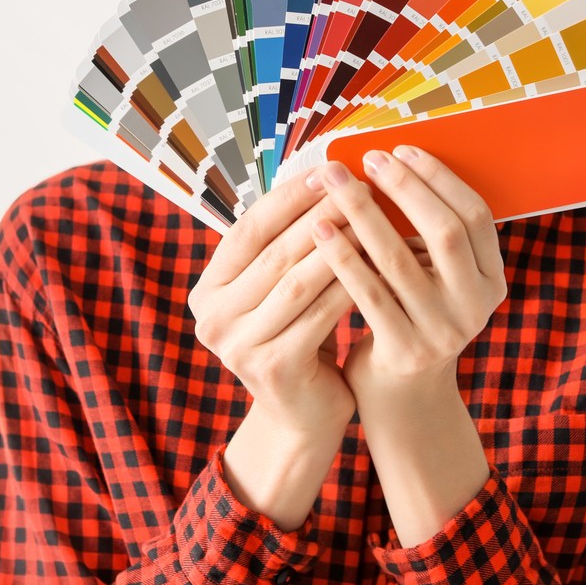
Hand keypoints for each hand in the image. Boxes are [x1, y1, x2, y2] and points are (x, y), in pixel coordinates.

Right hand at [187, 166, 357, 436]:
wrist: (303, 416)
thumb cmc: (298, 337)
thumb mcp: (279, 290)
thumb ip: (285, 245)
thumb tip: (321, 175)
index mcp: (207, 290)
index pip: (248, 229)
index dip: (287, 197)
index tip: (325, 169)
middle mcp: (212, 317)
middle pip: (274, 252)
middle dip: (319, 215)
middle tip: (357, 186)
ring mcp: (238, 346)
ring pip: (298, 281)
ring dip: (339, 246)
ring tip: (372, 219)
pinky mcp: (273, 368)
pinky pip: (320, 314)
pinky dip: (350, 285)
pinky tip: (378, 265)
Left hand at [309, 146, 508, 400]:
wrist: (401, 397)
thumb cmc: (410, 316)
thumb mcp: (435, 278)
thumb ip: (426, 234)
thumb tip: (389, 162)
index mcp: (492, 279)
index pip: (476, 214)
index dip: (439, 178)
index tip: (401, 149)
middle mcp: (476, 305)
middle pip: (446, 231)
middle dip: (405, 187)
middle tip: (368, 159)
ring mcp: (444, 331)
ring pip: (399, 259)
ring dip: (363, 213)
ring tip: (333, 183)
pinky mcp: (405, 351)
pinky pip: (368, 294)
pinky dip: (342, 257)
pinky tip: (318, 230)